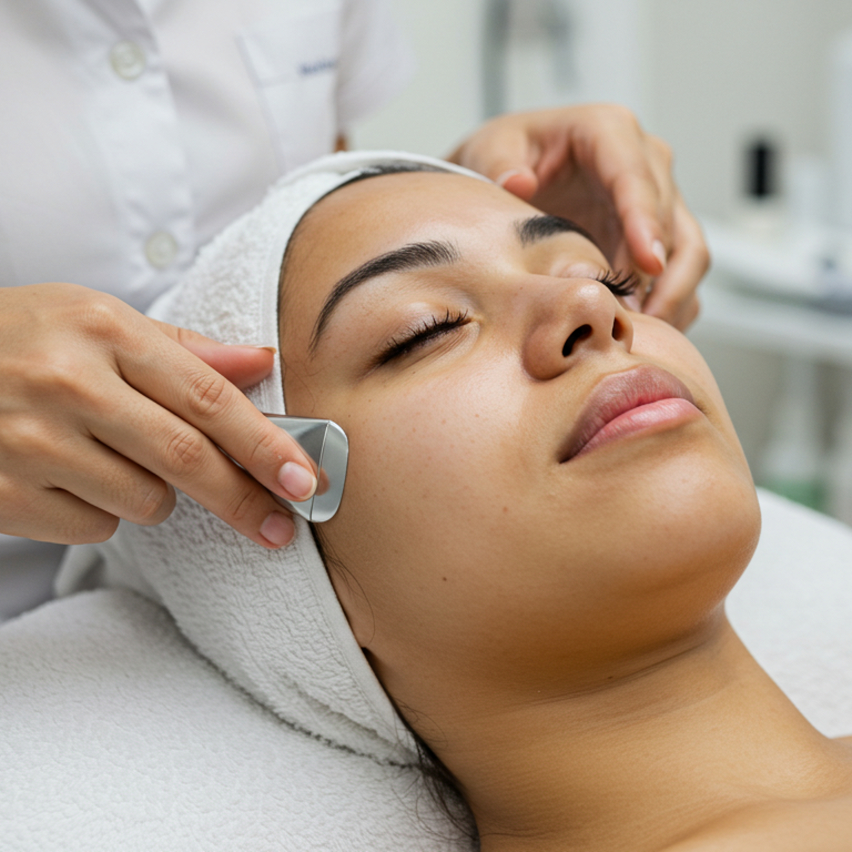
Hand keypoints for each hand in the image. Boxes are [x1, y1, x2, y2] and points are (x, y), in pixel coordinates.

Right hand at [0, 283, 314, 547]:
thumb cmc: (23, 338)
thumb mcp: (99, 321)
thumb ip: (184, 348)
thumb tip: (259, 362)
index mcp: (104, 330)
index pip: (209, 398)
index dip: (266, 445)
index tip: (305, 479)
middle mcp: (68, 383)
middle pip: (187, 459)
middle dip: (244, 499)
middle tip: (280, 525)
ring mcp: (30, 443)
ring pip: (146, 501)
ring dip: (154, 493)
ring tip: (111, 454)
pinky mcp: (3, 495)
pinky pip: (95, 525)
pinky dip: (101, 509)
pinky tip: (69, 474)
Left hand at [448, 104, 708, 329]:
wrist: (513, 172)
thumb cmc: (508, 155)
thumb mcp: (491, 148)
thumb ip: (499, 164)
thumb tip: (519, 182)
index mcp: (608, 132)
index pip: (636, 177)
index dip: (646, 222)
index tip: (647, 263)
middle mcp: (644, 162)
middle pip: (673, 221)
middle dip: (661, 275)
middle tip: (634, 321)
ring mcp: (657, 201)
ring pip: (689, 252)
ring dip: (672, 296)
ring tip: (641, 334)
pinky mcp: (658, 236)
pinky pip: (681, 274)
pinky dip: (671, 305)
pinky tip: (645, 332)